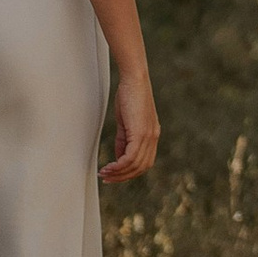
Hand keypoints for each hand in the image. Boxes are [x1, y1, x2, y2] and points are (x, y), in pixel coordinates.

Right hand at [102, 62, 158, 185]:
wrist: (135, 79)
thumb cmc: (129, 95)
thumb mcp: (126, 122)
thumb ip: (124, 140)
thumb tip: (119, 158)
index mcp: (152, 135)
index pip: (144, 162)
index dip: (129, 172)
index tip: (113, 174)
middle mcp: (153, 138)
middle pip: (141, 168)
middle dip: (123, 177)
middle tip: (106, 178)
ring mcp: (149, 136)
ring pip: (135, 165)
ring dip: (118, 173)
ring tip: (104, 173)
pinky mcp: (141, 133)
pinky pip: (131, 157)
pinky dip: (119, 165)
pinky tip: (109, 166)